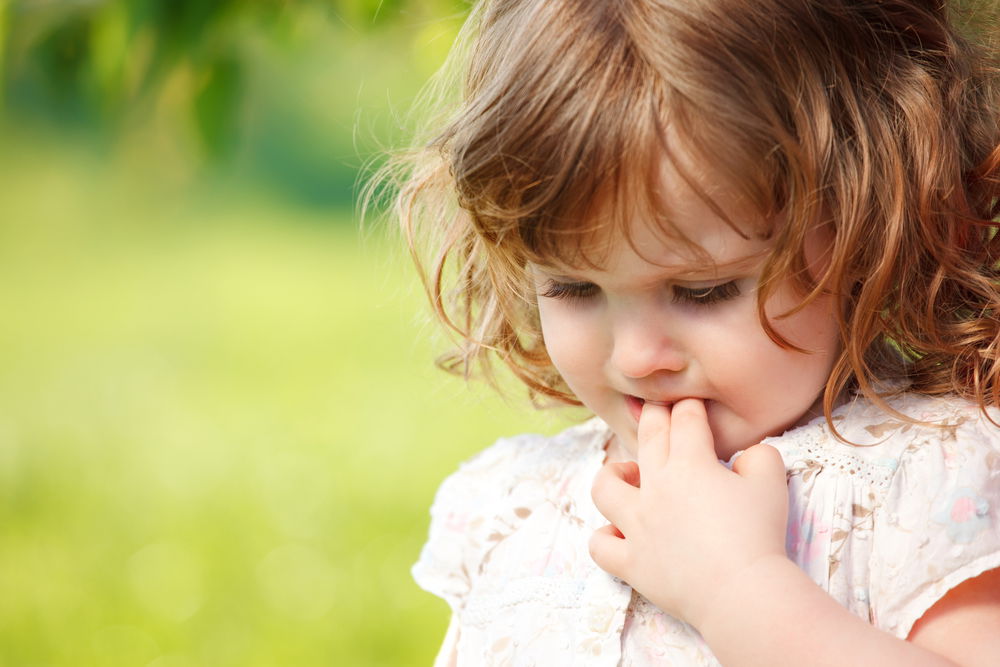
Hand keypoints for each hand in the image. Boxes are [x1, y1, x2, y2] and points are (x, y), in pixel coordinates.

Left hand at [589, 399, 789, 628]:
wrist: (742, 592)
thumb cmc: (759, 536)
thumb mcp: (772, 483)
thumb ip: (760, 456)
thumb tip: (748, 454)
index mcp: (690, 464)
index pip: (685, 421)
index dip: (689, 407)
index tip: (690, 404)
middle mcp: (656, 488)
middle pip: (647, 438)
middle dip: (653, 417)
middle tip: (658, 412)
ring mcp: (637, 526)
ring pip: (605, 487)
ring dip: (614, 474)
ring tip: (630, 475)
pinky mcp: (631, 562)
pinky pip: (600, 545)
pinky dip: (606, 536)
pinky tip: (621, 532)